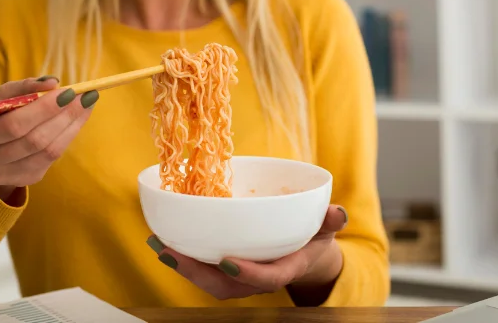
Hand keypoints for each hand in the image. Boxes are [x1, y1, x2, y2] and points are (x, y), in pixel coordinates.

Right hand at [0, 76, 98, 202]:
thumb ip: (22, 87)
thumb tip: (53, 83)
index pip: (13, 125)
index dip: (43, 109)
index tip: (68, 91)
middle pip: (33, 141)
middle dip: (63, 116)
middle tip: (85, 97)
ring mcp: (3, 174)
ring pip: (47, 152)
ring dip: (71, 126)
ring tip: (86, 105)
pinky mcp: (23, 179)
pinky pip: (51, 159)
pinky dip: (67, 137)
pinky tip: (76, 120)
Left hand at [146, 204, 347, 303]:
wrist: (306, 253)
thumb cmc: (314, 236)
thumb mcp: (325, 226)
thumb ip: (330, 220)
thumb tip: (338, 212)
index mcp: (286, 267)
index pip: (269, 278)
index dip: (249, 274)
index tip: (228, 262)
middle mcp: (260, 277)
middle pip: (226, 286)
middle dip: (197, 273)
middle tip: (171, 252)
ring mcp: (242, 277)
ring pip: (210, 281)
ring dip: (182, 266)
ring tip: (158, 244)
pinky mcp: (228, 269)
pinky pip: (204, 269)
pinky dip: (183, 258)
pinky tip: (163, 240)